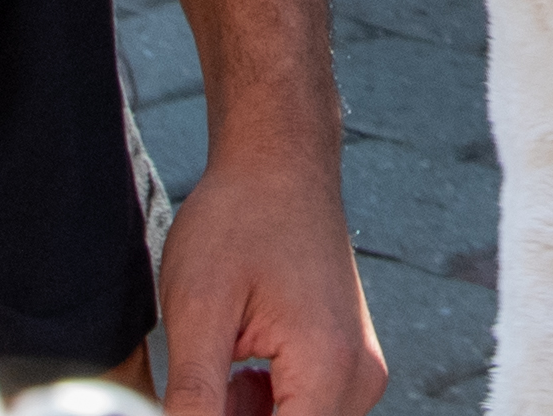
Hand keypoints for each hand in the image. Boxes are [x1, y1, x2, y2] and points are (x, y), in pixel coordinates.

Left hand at [153, 159, 383, 415]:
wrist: (278, 161)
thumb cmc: (239, 219)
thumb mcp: (198, 310)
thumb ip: (193, 399)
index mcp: (328, 368)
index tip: (195, 404)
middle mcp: (359, 377)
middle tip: (197, 382)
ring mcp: (359, 370)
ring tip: (214, 370)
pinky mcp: (348, 362)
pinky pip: (307, 413)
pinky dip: (264, 409)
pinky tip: (234, 372)